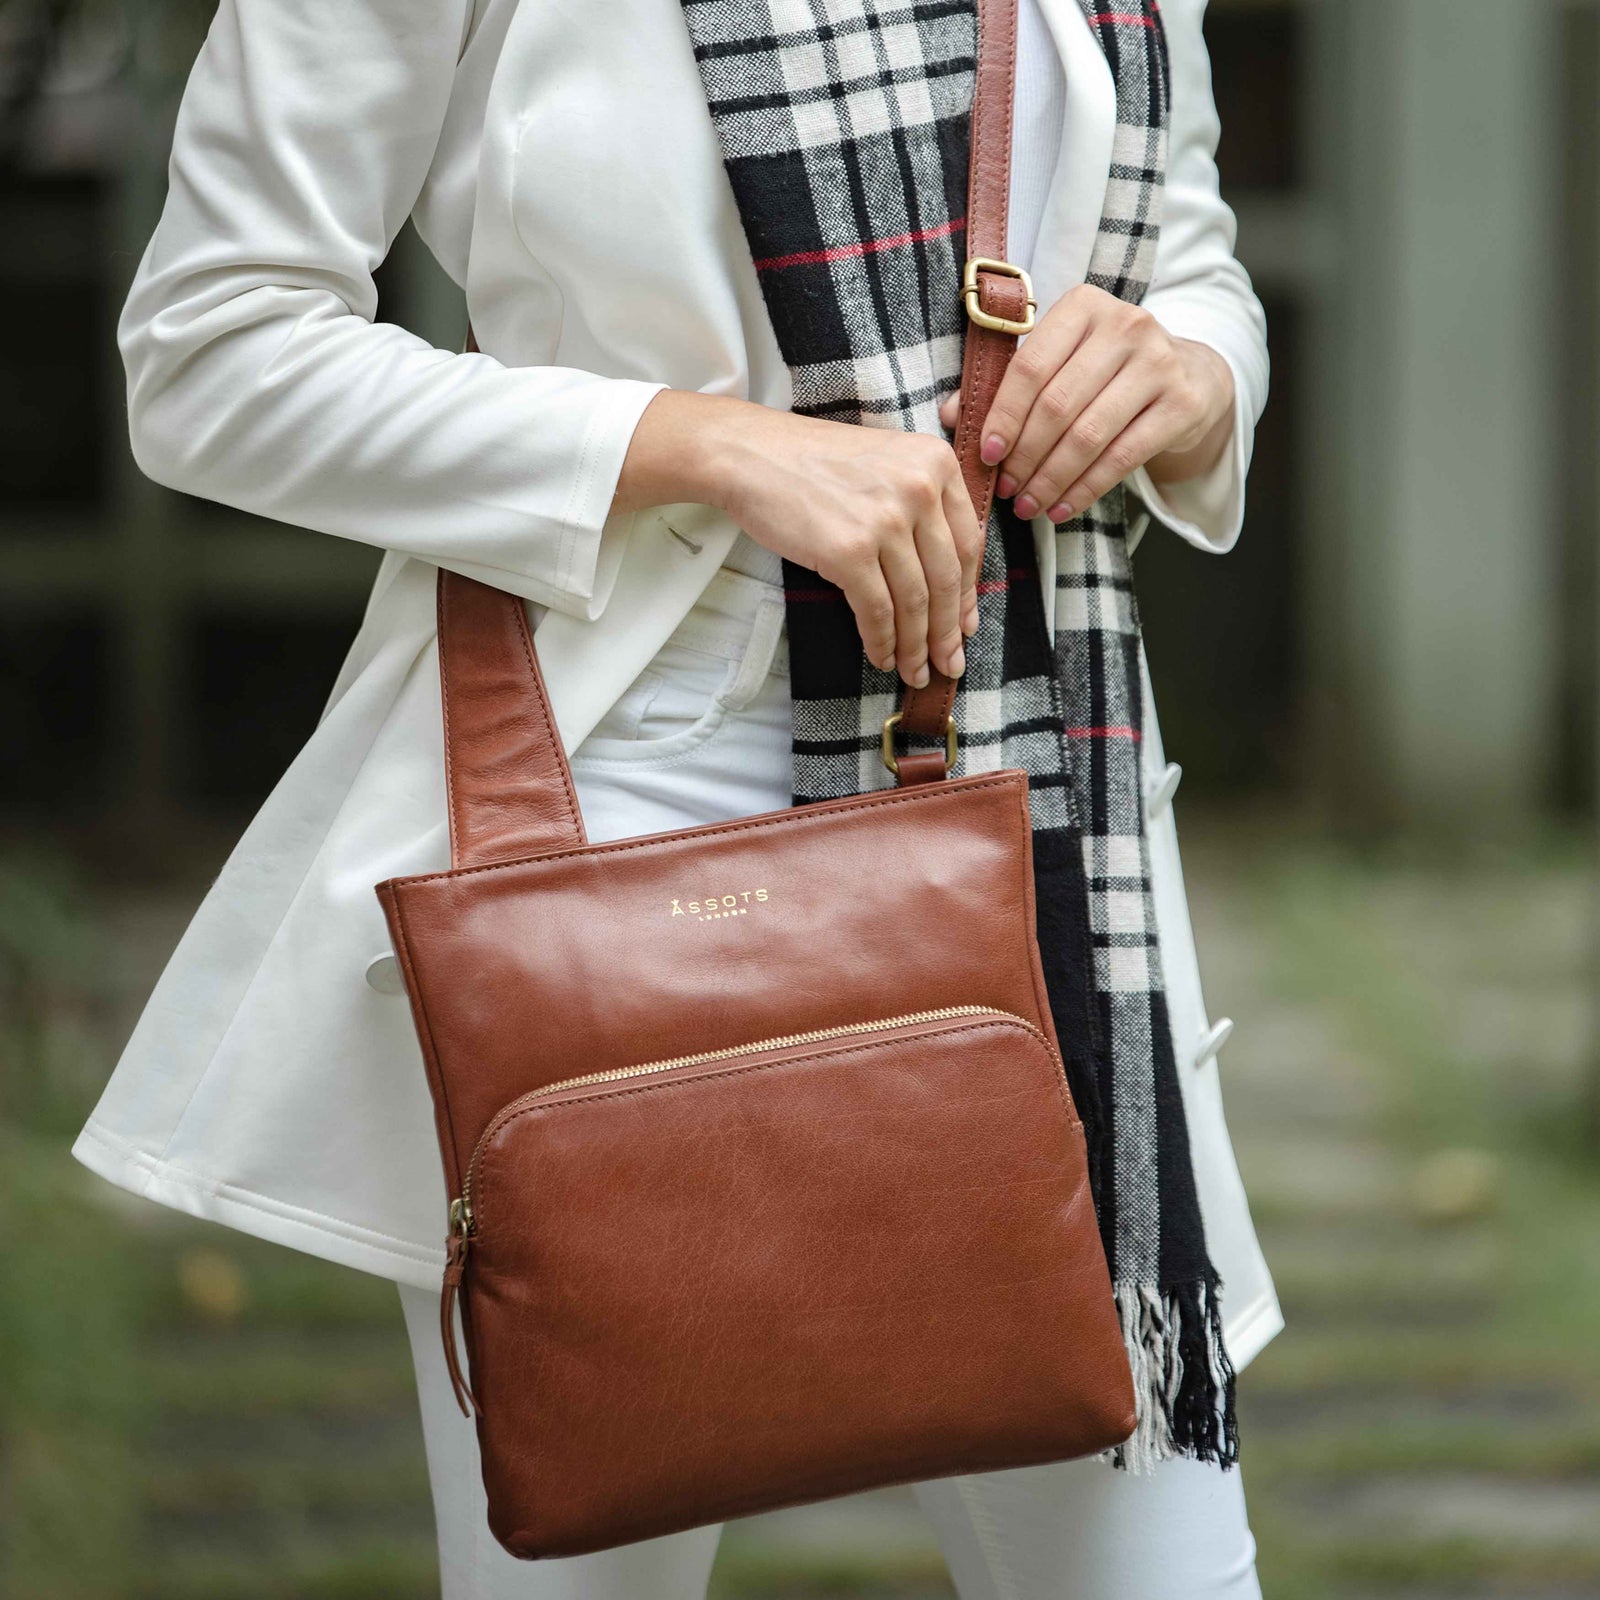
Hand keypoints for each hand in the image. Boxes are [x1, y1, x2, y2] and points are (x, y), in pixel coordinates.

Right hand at [615, 392, 980, 687]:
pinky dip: (882, 641)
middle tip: (948, 664)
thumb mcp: (885, 462)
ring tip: (913, 671)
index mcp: (937, 462)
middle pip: (947, 578)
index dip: (968, 594)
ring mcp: (886, 520)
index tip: (964, 626)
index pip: (968, 543)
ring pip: (915, 602)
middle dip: (947, 632)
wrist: (749, 454)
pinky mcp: (850, 551)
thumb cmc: (812, 462)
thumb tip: (947, 576)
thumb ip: (921, 502)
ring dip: (916, 647)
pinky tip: (881, 657)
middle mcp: (920, 488)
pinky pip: (877, 611)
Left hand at [938, 284, 1234, 522]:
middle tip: (1005, 489)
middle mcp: (1126, 325)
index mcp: (1083, 306)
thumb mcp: (1058, 361)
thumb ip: (1004, 383)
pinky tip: (1061, 510)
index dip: (1002, 417)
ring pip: (1089, 435)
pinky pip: (1122, 457)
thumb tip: (949, 415)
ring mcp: (1159, 363)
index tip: (985, 455)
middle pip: (1058, 405)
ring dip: (1050, 479)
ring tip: (1027, 505)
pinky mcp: (1182, 403)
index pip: (1030, 367)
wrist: (1187, 374)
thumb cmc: (1103, 369)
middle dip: (1024, 456)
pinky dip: (1085, 490)